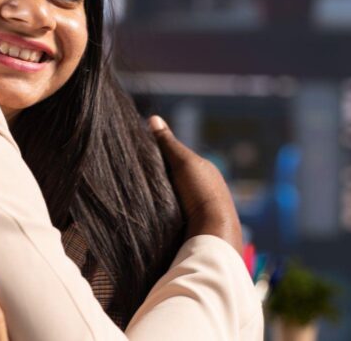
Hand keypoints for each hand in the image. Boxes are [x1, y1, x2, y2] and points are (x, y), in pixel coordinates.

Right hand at [149, 115, 242, 251]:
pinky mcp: (194, 229)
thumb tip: (153, 118)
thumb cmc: (200, 192)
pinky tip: (152, 215)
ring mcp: (201, 211)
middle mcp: (206, 189)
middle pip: (176, 179)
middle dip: (162, 179)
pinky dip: (164, 213)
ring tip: (140, 199)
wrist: (212, 232)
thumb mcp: (182, 161)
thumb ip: (167, 143)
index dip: (161, 158)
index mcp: (206, 171)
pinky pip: (175, 216)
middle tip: (137, 179)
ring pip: (175, 199)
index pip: (179, 159)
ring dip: (161, 199)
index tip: (141, 157)